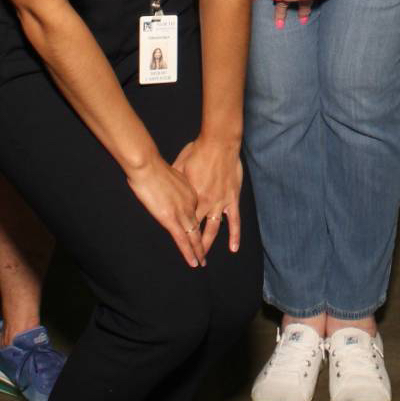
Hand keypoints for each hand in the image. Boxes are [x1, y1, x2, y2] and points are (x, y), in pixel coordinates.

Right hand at [125, 154, 205, 267]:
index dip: (198, 223)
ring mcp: (182, 212)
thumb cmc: (155, 166)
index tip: (198, 230)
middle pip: (198, 226)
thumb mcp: (174, 171)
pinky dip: (189, 252)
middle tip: (205, 254)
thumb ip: (177, 180)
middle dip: (203, 242)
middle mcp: (191, 203)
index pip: (196, 211)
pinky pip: (183, 240)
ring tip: (201, 262)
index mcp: (191, 192)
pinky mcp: (171, 219)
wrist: (148, 166)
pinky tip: (193, 261)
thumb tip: (175, 183)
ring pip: (194, 236)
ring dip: (198, 250)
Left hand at [173, 137, 243, 253]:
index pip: (182, 219)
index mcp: (190, 197)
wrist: (219, 142)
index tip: (174, 242)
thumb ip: (175, 179)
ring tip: (203, 258)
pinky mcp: (232, 198)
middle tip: (188, 258)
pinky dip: (234, 235)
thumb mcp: (180, 164)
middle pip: (195, 229)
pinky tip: (233, 248)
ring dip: (207, 244)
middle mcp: (205, 203)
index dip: (178, 232)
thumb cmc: (198, 150)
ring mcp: (220, 202)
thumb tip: (165, 185)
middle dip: (191, 245)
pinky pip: (234, 220)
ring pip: (213, 229)